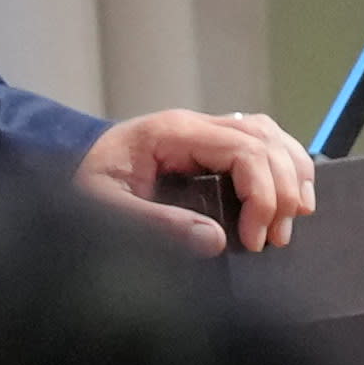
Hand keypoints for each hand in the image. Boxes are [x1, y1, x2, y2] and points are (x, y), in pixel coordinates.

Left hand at [81, 105, 314, 251]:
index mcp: (171, 132)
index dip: (262, 195)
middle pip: (265, 141)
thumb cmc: (85, 187)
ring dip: (291, 175)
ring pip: (270, 136)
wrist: (70, 172)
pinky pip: (262, 142)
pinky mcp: (209, 143)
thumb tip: (215, 240)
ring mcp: (204, 129)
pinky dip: (284, 166)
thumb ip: (156, 224)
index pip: (243, 150)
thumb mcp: (106, 208)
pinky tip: (290, 195)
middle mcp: (194, 124)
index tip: (254, 240)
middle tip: (275, 237)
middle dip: (281, 191)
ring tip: (292, 216)